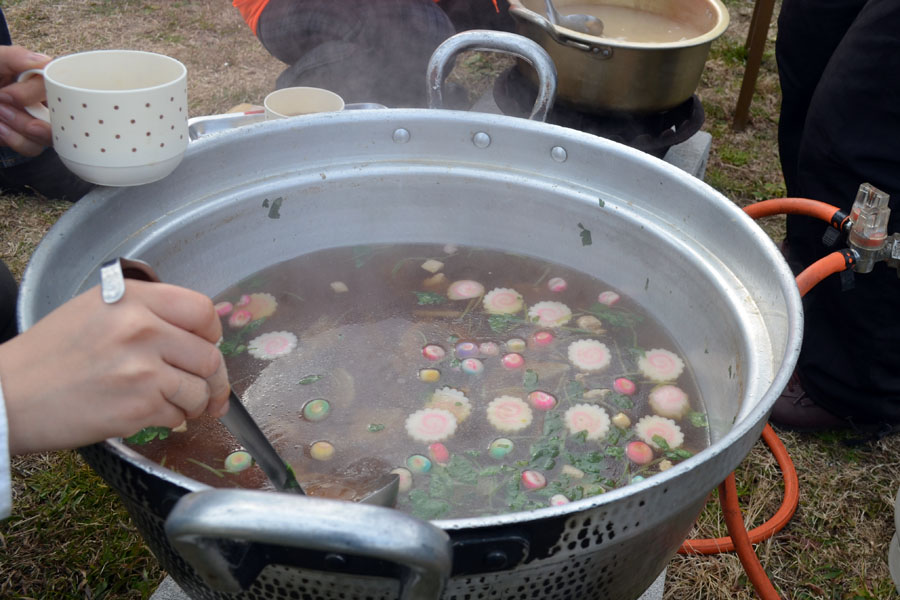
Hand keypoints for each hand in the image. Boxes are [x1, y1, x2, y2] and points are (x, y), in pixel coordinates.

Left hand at [0, 45, 52, 155]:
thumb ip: (14, 57)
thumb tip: (44, 60)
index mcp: (35, 76)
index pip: (58, 85)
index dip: (36, 93)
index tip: (8, 94)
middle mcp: (40, 98)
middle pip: (62, 115)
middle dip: (30, 116)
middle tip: (2, 108)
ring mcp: (34, 120)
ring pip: (50, 134)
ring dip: (20, 127)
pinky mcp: (25, 139)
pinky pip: (34, 148)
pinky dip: (15, 140)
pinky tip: (0, 129)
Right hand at [0, 280, 229, 454]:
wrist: (8, 396)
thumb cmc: (49, 354)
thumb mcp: (95, 309)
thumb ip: (145, 311)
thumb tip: (193, 332)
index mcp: (133, 299)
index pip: (202, 310)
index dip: (211, 332)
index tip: (209, 345)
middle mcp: (143, 329)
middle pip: (209, 356)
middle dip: (213, 378)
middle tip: (208, 389)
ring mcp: (143, 369)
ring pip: (199, 390)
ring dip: (194, 403)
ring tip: (176, 404)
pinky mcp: (138, 407)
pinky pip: (176, 415)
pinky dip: (170, 419)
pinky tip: (149, 414)